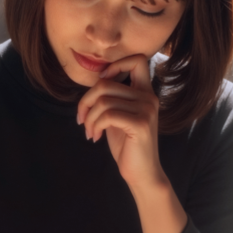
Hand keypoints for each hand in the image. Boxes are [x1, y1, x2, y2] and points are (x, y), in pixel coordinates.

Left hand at [76, 54, 163, 190]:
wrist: (141, 172)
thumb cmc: (127, 145)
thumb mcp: (117, 116)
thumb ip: (111, 98)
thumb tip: (94, 82)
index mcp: (145, 92)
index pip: (138, 60)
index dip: (115, 65)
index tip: (101, 85)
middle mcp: (149, 98)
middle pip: (105, 84)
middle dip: (85, 102)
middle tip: (82, 120)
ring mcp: (147, 110)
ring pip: (103, 101)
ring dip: (89, 118)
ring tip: (89, 131)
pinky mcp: (140, 124)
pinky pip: (106, 115)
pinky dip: (94, 125)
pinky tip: (95, 137)